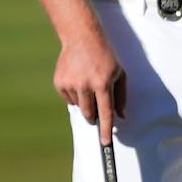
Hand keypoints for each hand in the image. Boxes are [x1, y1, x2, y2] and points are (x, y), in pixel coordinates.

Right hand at [56, 26, 125, 142]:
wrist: (81, 37)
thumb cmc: (105, 56)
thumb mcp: (119, 73)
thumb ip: (121, 96)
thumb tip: (121, 116)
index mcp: (103, 83)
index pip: (105, 112)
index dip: (106, 130)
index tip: (105, 143)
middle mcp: (86, 85)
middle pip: (90, 113)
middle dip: (94, 115)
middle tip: (97, 103)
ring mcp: (70, 83)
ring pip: (79, 106)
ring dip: (85, 101)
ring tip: (87, 82)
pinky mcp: (59, 82)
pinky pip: (68, 99)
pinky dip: (74, 94)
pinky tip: (77, 79)